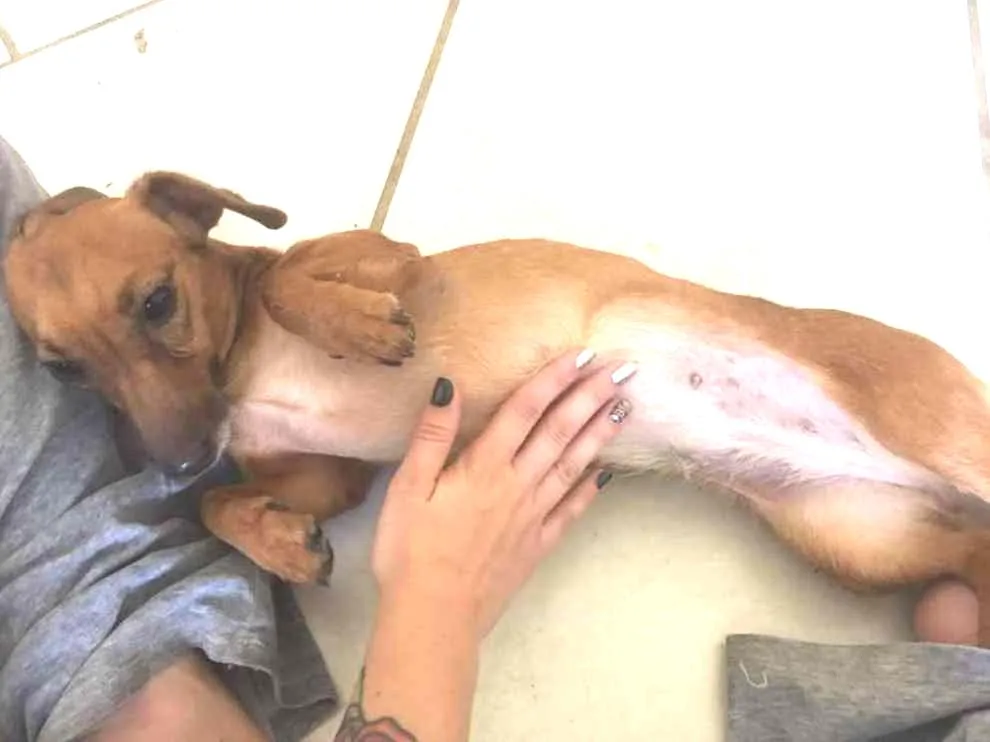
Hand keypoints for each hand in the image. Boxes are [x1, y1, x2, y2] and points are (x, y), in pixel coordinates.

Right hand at [371, 349, 634, 641]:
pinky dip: (589, 490)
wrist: (434, 617)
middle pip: (559, 431)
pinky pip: (571, 511)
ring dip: (599, 434)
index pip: (525, 410)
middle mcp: (517, 485)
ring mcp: (533, 516)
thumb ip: (432, 436)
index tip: (581, 354)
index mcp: (484, 467)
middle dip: (590, 397)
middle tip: (622, 369)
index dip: (553, 379)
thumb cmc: (410, 551)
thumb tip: (448, 385)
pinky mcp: (537, 545)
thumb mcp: (407, 488)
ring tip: (625, 408)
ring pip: (572, 465)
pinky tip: (606, 473)